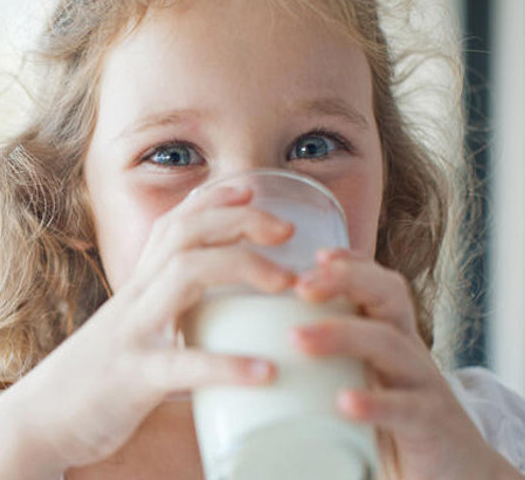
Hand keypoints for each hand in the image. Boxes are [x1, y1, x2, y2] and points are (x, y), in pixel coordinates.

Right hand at [1, 184, 295, 471]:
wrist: (38, 421)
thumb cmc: (95, 379)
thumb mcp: (133, 333)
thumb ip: (169, 316)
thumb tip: (219, 318)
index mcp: (138, 289)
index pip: (173, 225)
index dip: (212, 199)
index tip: (253, 187)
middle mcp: (134, 300)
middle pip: (183, 234)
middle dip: (237, 220)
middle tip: (287, 230)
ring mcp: (131, 334)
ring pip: (183, 275)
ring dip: (240, 267)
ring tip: (287, 283)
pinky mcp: (131, 378)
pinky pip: (180, 364)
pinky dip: (225, 365)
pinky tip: (265, 372)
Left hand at [291, 248, 515, 479]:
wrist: (455, 472)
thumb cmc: (393, 422)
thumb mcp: (363, 379)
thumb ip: (329, 360)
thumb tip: (259, 352)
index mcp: (389, 337)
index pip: (378, 285)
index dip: (351, 264)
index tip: (314, 256)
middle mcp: (408, 352)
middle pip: (387, 297)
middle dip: (345, 281)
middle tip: (300, 287)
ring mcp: (423, 385)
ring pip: (389, 344)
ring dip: (342, 335)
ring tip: (298, 338)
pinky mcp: (430, 425)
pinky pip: (406, 408)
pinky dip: (375, 403)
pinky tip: (345, 402)